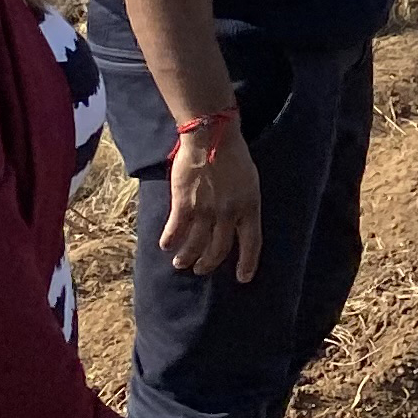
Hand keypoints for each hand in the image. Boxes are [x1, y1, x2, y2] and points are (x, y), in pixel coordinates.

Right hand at [160, 118, 264, 280]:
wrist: (212, 138)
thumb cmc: (234, 156)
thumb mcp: (250, 182)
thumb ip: (244, 203)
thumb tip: (237, 220)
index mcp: (250, 207)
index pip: (252, 243)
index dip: (248, 263)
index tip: (244, 278)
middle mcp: (229, 214)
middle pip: (220, 249)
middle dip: (209, 263)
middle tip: (201, 269)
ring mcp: (206, 210)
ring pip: (196, 244)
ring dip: (187, 257)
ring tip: (180, 264)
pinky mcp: (184, 204)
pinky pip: (176, 229)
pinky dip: (170, 240)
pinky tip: (165, 246)